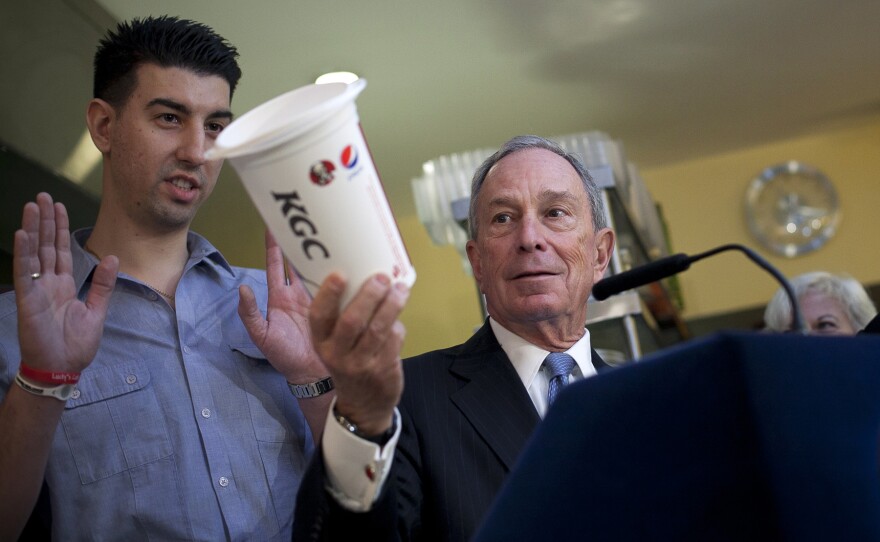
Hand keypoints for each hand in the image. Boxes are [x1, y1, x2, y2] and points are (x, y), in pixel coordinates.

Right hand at [13, 193, 117, 372]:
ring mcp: (36, 290)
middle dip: (44, 221)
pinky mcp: (28, 301)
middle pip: (45, 245)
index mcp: (63, 285)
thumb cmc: (76, 345)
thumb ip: (103, 284)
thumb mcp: (97, 310)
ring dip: (33, 229)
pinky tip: (23, 235)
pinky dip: (24, 254)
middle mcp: (48, 283)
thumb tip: (113, 257)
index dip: (59, 229)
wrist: (63, 368)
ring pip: (34, 253)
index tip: (59, 207)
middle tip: (43, 196)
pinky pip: (25, 274)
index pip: (60, 250)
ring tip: (32, 206)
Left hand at [238, 230, 327, 382]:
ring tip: (327, 232)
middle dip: (301, 241)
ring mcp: (320, 297)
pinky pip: (338, 284)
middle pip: (299, 261)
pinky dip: (341, 271)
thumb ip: (250, 314)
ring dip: (322, 253)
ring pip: (319, 269)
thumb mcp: (262, 336)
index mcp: (281, 297)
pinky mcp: (336, 305)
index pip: (275, 264)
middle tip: (305, 219)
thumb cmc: (284, 356)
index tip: (273, 224)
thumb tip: (242, 288)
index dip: (273, 245)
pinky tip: (346, 258)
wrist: (312, 374)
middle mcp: (300, 293)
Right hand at [309, 272, 408, 435]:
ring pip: (378, 329)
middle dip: (369, 295)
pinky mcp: (383, 369)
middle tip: (381, 278)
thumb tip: (365, 278)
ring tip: (400, 289)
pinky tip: (398, 318)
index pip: (319, 316)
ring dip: (391, 305)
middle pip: (352, 320)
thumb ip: (342, 318)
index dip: (328, 294)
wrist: (362, 406)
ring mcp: (361, 364)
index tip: (340, 274)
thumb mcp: (336, 345)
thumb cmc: (349, 363)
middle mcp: (337, 354)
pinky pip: (393, 340)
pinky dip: (398, 326)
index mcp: (321, 342)